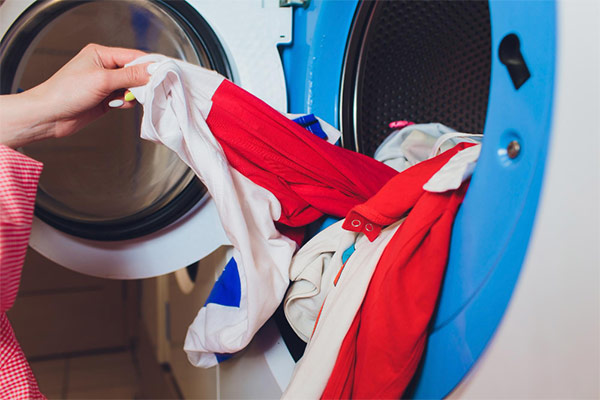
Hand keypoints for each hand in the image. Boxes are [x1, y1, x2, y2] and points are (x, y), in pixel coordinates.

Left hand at [0, 44, 150, 147]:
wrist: (49, 116)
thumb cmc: (66, 92)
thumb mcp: (102, 80)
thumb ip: (130, 75)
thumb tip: (152, 70)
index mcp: (102, 54)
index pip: (134, 56)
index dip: (150, 66)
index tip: (164, 74)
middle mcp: (105, 67)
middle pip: (135, 72)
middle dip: (142, 82)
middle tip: (148, 90)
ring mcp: (106, 84)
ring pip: (132, 87)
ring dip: (133, 95)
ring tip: (123, 99)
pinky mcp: (106, 99)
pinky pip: (125, 99)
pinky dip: (126, 103)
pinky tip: (117, 105)